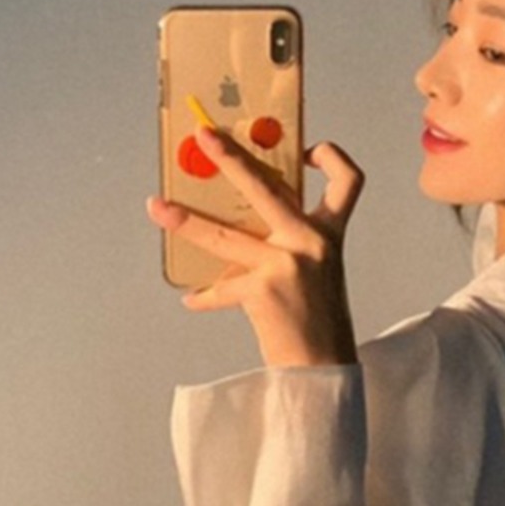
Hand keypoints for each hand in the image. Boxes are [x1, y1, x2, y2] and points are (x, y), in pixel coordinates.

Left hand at [146, 126, 362, 367]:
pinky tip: (193, 299)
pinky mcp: (262, 289)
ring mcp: (286, 264)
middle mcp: (311, 242)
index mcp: (330, 234)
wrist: (323, 368)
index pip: (348, 182)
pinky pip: (221, 288)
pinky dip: (205, 295)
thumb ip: (290, 242)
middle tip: (204, 137)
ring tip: (156, 208)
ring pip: (224, 235)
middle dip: (231, 158)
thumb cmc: (319, 321)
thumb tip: (243, 223)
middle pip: (267, 185)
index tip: (306, 150)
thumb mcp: (318, 272)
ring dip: (185, 221)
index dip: (331, 157)